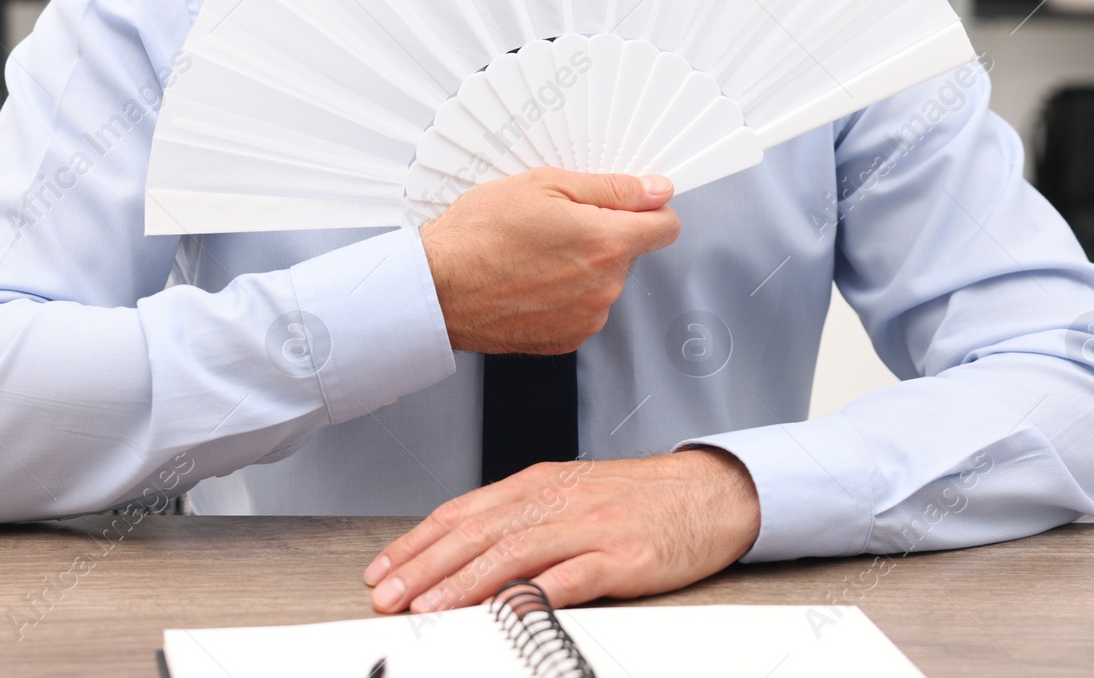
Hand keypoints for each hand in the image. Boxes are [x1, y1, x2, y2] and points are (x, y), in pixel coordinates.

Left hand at [362, 449, 759, 612]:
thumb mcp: (570, 496)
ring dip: (464, 583)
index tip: (383, 570)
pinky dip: (536, 594)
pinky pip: (572, 577)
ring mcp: (588, 526)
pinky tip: (508, 610)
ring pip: (513, 552)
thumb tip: (465, 554)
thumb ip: (521, 521)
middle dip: (424, 567)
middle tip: (387, 596)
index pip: (462, 512)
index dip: (417, 543)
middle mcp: (556, 500)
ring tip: (430, 608)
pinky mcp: (622, 554)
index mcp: (538, 483)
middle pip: (477, 532)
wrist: (710, 491)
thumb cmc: (639, 499)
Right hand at [418, 168, 680, 355]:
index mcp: (606, 243)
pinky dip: (563, 296)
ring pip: (603, 282)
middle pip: (628, 253)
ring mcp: (586, 317)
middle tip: (555, 224)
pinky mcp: (565, 339)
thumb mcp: (545, 185)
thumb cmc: (478, 235)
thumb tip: (654, 191)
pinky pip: (581, 309)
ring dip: (581, 268)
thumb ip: (610, 188)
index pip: (666, 227)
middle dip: (603, 236)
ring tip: (534, 254)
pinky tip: (529, 281)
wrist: (436, 288)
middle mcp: (604, 286)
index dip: (649, 210)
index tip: (630, 205)